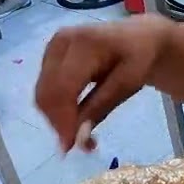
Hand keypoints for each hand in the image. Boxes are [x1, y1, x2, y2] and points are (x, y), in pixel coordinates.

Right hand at [35, 16, 170, 152]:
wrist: (140, 36)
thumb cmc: (139, 57)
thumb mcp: (130, 82)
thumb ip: (102, 107)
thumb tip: (78, 139)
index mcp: (85, 43)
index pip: (63, 88)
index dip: (63, 120)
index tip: (72, 147)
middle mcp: (62, 42)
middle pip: (48, 93)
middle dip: (59, 123)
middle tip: (81, 145)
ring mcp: (53, 47)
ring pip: (43, 94)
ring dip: (57, 119)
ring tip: (81, 134)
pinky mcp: (50, 55)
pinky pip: (46, 89)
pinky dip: (57, 109)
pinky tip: (75, 118)